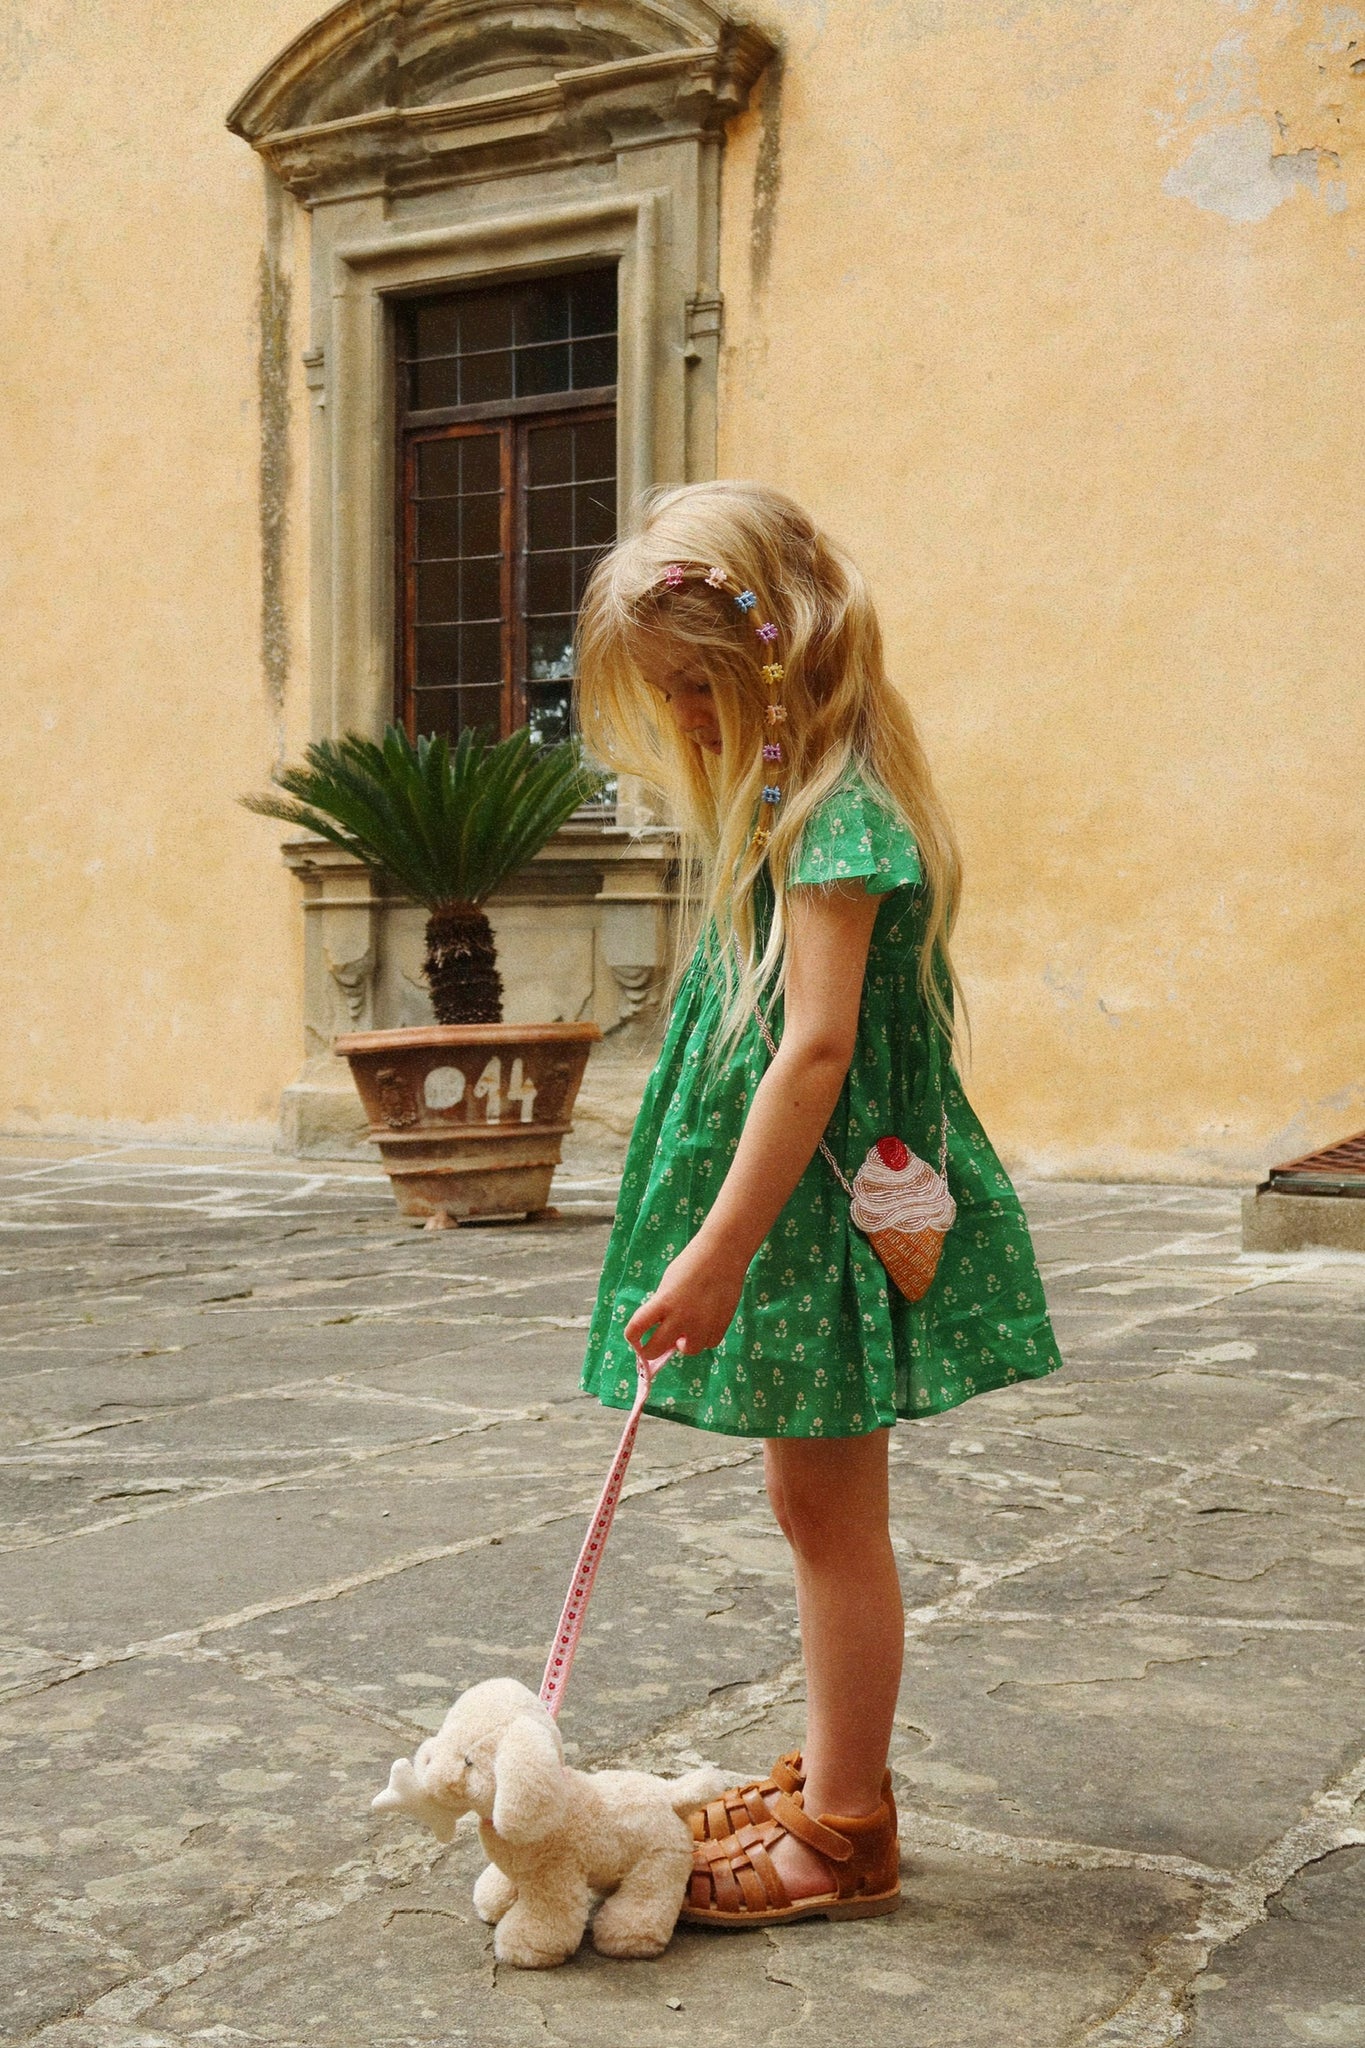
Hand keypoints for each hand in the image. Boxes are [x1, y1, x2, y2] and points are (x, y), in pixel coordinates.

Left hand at [624, 1235, 746, 1363]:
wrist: (722, 1254)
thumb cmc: (692, 1263)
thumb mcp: (668, 1284)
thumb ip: (662, 1307)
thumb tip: (662, 1330)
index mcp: (663, 1302)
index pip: (636, 1329)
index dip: (632, 1337)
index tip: (634, 1339)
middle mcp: (680, 1318)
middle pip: (656, 1349)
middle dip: (652, 1350)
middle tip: (654, 1346)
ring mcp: (702, 1325)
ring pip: (687, 1351)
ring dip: (684, 1343)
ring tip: (689, 1328)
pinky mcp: (721, 1326)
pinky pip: (709, 1343)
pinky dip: (705, 1337)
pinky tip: (706, 1323)